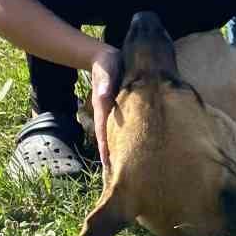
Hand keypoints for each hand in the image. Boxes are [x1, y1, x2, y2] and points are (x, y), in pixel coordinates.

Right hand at [89, 44, 122, 171]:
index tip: (109, 167)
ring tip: (127, 171)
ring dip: (117, 151)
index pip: (103, 132)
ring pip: (114, 136)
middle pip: (107, 139)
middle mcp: (105, 112)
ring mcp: (111, 112)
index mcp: (102, 106)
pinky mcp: (118, 110)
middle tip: (119, 178)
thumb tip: (102, 96)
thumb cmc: (106, 63)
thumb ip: (104, 83)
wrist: (104, 56)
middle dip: (112, 157)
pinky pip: (120, 129)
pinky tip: (133, 150)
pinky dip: (124, 141)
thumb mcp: (105, 70)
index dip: (106, 149)